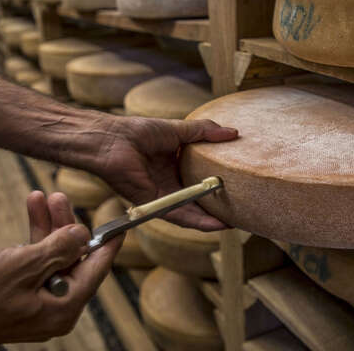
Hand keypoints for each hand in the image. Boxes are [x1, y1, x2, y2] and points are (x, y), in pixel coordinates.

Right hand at [0, 192, 121, 349]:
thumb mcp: (22, 266)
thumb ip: (58, 249)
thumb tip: (83, 235)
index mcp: (62, 308)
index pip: (96, 270)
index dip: (107, 243)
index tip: (119, 225)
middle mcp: (53, 308)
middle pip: (73, 259)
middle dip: (67, 226)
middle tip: (61, 196)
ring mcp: (34, 301)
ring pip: (52, 257)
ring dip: (48, 226)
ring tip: (42, 195)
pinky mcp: (16, 294)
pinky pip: (33, 262)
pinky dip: (31, 237)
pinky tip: (30, 211)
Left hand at [88, 116, 237, 230]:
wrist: (111, 140)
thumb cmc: (138, 132)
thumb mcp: (179, 130)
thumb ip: (205, 132)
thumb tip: (234, 133)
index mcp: (175, 165)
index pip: (201, 179)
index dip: (219, 184)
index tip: (241, 187)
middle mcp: (170, 183)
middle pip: (198, 199)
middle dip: (218, 207)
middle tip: (242, 211)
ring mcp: (162, 196)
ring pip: (191, 212)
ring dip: (211, 219)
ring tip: (234, 224)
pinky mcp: (154, 204)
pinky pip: (178, 215)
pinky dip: (197, 221)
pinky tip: (215, 224)